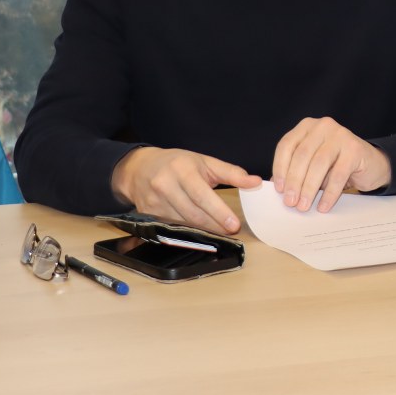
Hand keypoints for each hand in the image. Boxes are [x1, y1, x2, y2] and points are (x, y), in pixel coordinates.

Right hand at [110, 146, 260, 233]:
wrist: (139, 167)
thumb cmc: (178, 163)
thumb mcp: (205, 162)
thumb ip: (231, 173)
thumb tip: (256, 182)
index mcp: (182, 170)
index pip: (202, 195)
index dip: (219, 212)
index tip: (234, 225)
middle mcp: (165, 185)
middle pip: (193, 213)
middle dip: (214, 225)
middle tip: (231, 230)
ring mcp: (154, 201)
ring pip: (182, 224)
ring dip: (202, 231)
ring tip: (218, 231)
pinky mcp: (147, 214)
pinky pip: (170, 228)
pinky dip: (186, 232)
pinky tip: (199, 233)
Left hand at [271, 117, 392, 212]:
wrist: (371, 164)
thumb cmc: (337, 164)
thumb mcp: (313, 164)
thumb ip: (296, 170)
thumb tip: (279, 188)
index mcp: (307, 126)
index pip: (287, 145)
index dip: (280, 168)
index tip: (279, 189)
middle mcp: (323, 126)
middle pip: (302, 155)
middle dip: (294, 181)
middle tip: (290, 202)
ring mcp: (340, 135)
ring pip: (318, 164)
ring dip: (309, 188)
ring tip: (304, 206)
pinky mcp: (355, 148)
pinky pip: (338, 174)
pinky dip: (329, 193)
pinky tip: (323, 205)